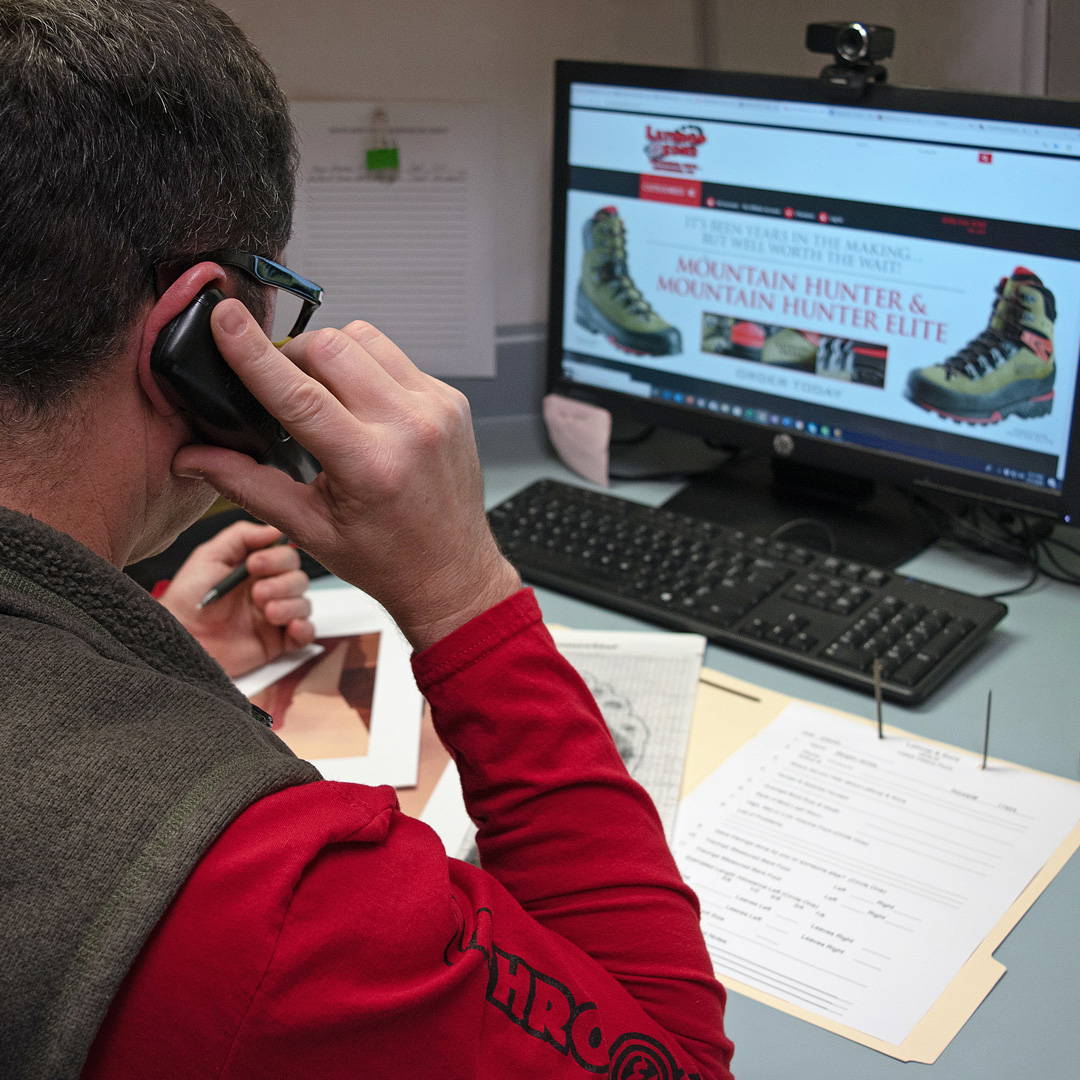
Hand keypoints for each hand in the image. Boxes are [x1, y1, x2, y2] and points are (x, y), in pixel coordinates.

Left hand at [158, 520, 314, 676]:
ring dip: (290, 605)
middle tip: (257, 593)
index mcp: (255, 569)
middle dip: (282, 584)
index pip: (286, 555)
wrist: (181, 638)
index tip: (254, 565)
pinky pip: (306, 633)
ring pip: (304, 603)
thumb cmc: (188, 599)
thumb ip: (241, 536)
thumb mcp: (209, 556)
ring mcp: (274, 616)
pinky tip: (290, 627)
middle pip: (299, 578)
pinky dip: (304, 629)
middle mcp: (268, 590)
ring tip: (266, 613)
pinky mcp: (277, 642)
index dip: (277, 558)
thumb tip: (274, 528)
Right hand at [172, 302, 519, 650]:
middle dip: (294, 356)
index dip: (255, 353)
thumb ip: (245, 485)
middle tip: (283, 390)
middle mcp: (411, 428)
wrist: (452, 572)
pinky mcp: (451, 400)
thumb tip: (191, 457)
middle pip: (332, 348)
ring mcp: (437, 409)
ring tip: (326, 398)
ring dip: (332, 356)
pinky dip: (367, 369)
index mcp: (371, 466)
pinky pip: (395, 356)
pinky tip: (362, 407)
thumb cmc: (387, 559)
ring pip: (365, 338)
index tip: (226, 318)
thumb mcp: (309, 530)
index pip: (300, 394)